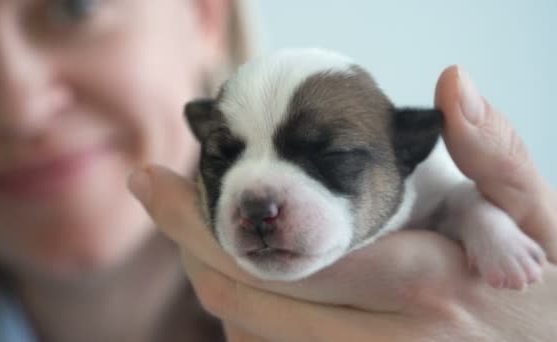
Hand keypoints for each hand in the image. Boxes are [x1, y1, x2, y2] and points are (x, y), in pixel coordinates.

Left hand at [128, 65, 556, 341]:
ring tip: (194, 232)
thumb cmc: (552, 297)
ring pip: (251, 336)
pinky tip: (245, 287)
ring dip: (213, 280)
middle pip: (245, 297)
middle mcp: (382, 341)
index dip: (201, 217)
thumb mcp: (543, 221)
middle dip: (188, 243)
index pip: (279, 251)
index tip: (155, 180)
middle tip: (156, 195)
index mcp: (418, 282)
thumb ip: (497, 156)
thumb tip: (452, 84)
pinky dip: (247, 323)